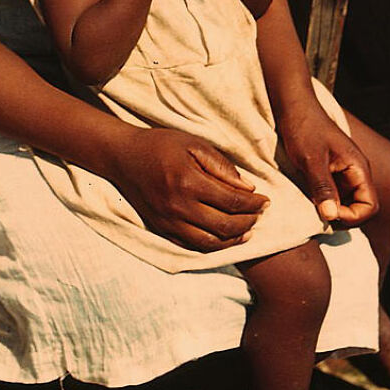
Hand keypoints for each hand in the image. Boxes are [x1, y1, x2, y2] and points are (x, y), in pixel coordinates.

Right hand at [110, 127, 268, 251]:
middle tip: (260, 214)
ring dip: (234, 240)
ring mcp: (168, 222)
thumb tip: (248, 188)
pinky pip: (192, 247)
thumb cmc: (161, 145)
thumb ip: (221, 165)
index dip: (254, 204)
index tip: (266, 200)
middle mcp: (178, 206)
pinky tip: (224, 238)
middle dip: (249, 222)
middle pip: (225, 226)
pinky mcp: (161, 229)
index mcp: (189, 181)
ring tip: (248, 230)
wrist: (123, 156)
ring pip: (210, 244)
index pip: (232, 202)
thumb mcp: (193, 142)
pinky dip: (213, 246)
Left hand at [279, 104, 378, 225]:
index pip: (370, 206)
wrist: (293, 106)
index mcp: (358, 168)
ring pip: (345, 203)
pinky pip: (332, 195)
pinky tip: (307, 199)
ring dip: (331, 210)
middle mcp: (355, 173)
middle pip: (359, 208)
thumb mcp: (311, 159)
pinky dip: (323, 201)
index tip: (329, 213)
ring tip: (311, 207)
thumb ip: (323, 187)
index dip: (353, 216)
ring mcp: (342, 173)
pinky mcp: (329, 173)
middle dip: (342, 216)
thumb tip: (331, 216)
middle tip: (317, 213)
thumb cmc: (304, 128)